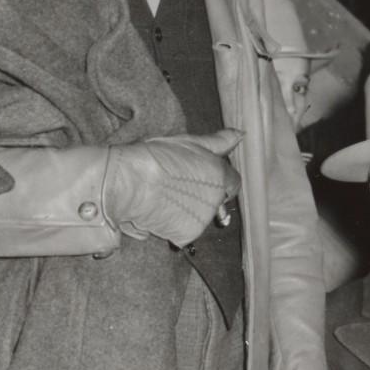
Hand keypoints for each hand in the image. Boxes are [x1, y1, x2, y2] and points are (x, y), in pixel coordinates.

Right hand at [102, 129, 241, 245]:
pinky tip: (158, 213)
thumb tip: (240, 135)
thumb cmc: (154, 157)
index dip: (217, 180)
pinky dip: (172, 226)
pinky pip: (184, 232)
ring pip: (199, 217)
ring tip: (162, 198)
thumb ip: (217, 142)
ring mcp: (203, 219)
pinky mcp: (188, 234)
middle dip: (200, 196)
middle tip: (175, 187)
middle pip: (215, 201)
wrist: (128, 182)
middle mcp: (216, 198)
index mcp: (219, 173)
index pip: (233, 182)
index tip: (200, 178)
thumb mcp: (187, 142)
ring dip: (186, 212)